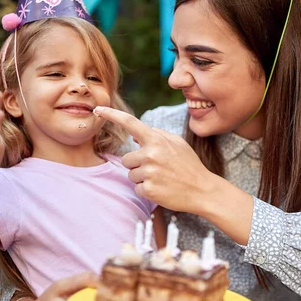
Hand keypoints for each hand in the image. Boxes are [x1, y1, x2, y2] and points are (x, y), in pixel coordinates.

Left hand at [93, 107, 215, 213]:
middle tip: (158, 168)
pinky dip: (147, 190)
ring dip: (142, 178)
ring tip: (162, 178)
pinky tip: (162, 189)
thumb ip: (157, 134)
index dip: (111, 114)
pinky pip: (137, 189)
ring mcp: (149, 173)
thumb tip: (134, 133)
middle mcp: (150, 154)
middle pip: (127, 159)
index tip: (97, 109)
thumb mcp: (177, 143)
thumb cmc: (189, 165)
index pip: (130, 122)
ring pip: (131, 175)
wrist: (203, 190)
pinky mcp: (149, 190)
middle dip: (138, 164)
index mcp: (156, 139)